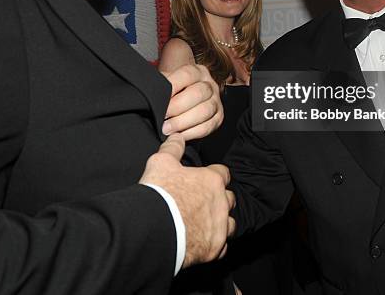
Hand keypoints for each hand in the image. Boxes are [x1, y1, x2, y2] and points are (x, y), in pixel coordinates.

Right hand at [139, 134, 234, 266]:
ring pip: (230, 223)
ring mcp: (219, 227)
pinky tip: (203, 240)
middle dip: (220, 198)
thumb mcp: (161, 162)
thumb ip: (172, 147)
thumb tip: (177, 136)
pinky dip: (215, 243)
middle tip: (203, 201)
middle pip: (229, 198)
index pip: (223, 173)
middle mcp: (221, 204)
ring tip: (206, 222)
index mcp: (212, 181)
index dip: (214, 174)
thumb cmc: (160, 194)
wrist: (154, 228)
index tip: (206, 178)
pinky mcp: (213, 249)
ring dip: (221, 221)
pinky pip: (222, 247)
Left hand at [161, 64, 222, 140]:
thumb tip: (151, 90)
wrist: (183, 101)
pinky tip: (178, 135)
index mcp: (197, 71)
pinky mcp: (218, 118)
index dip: (173, 85)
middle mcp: (210, 84)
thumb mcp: (167, 81)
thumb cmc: (173, 91)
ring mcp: (216, 101)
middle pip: (198, 93)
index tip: (159, 98)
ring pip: (205, 111)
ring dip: (183, 122)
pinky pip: (208, 126)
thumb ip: (161, 83)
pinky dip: (191, 133)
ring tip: (166, 129)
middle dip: (178, 107)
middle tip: (162, 116)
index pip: (187, 74)